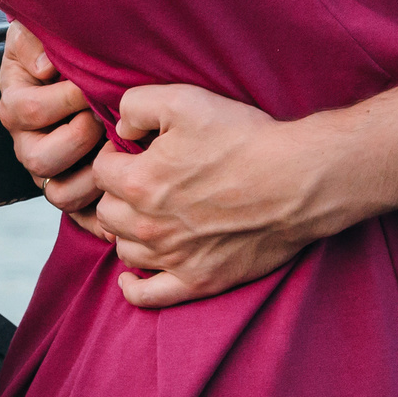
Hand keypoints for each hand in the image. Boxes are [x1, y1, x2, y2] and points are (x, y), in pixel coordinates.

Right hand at [0, 22, 112, 239]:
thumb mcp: (36, 33)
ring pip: (60, 195)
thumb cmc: (58, 51)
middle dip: (80, 136)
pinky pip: (83, 218)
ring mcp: (49, 174)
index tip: (91, 83)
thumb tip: (47, 66)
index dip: (65, 99)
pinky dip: (104, 217)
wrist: (74, 71)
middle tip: (105, 117)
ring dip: (94, 177)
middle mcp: (27, 145)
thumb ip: (32, 40)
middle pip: (40, 159)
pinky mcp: (73, 193)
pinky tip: (126, 202)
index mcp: (15, 107)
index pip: (31, 111)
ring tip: (118, 150)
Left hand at [90, 85, 333, 307]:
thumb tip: (120, 129)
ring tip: (145, 215)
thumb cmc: (242, 139)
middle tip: (138, 179)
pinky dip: (134, 288)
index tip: (129, 150)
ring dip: (127, 231)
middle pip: (107, 212)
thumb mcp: (184, 100)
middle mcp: (149, 226)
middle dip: (116, 192)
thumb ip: (137, 106)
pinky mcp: (199, 280)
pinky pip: (150, 296)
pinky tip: (130, 277)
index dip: (112, 156)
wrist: (296, 180)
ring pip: (124, 249)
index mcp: (140, 182)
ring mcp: (173, 258)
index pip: (100, 172)